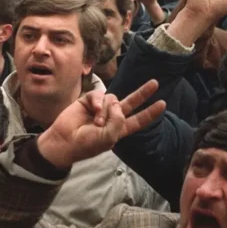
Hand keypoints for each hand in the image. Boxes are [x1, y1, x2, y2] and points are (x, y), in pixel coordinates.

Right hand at [36, 81, 165, 168]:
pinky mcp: (88, 101)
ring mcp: (100, 108)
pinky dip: (97, 101)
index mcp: (119, 129)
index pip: (138, 120)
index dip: (150, 113)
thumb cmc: (86, 144)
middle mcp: (112, 117)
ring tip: (96, 122)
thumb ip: (118, 120)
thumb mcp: (108, 137)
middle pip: (131, 102)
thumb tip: (116, 102)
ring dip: (105, 110)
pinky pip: (99, 95)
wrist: (64, 141)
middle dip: (143, 93)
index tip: (162, 104)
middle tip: (155, 83)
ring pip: (113, 99)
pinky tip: (92, 110)